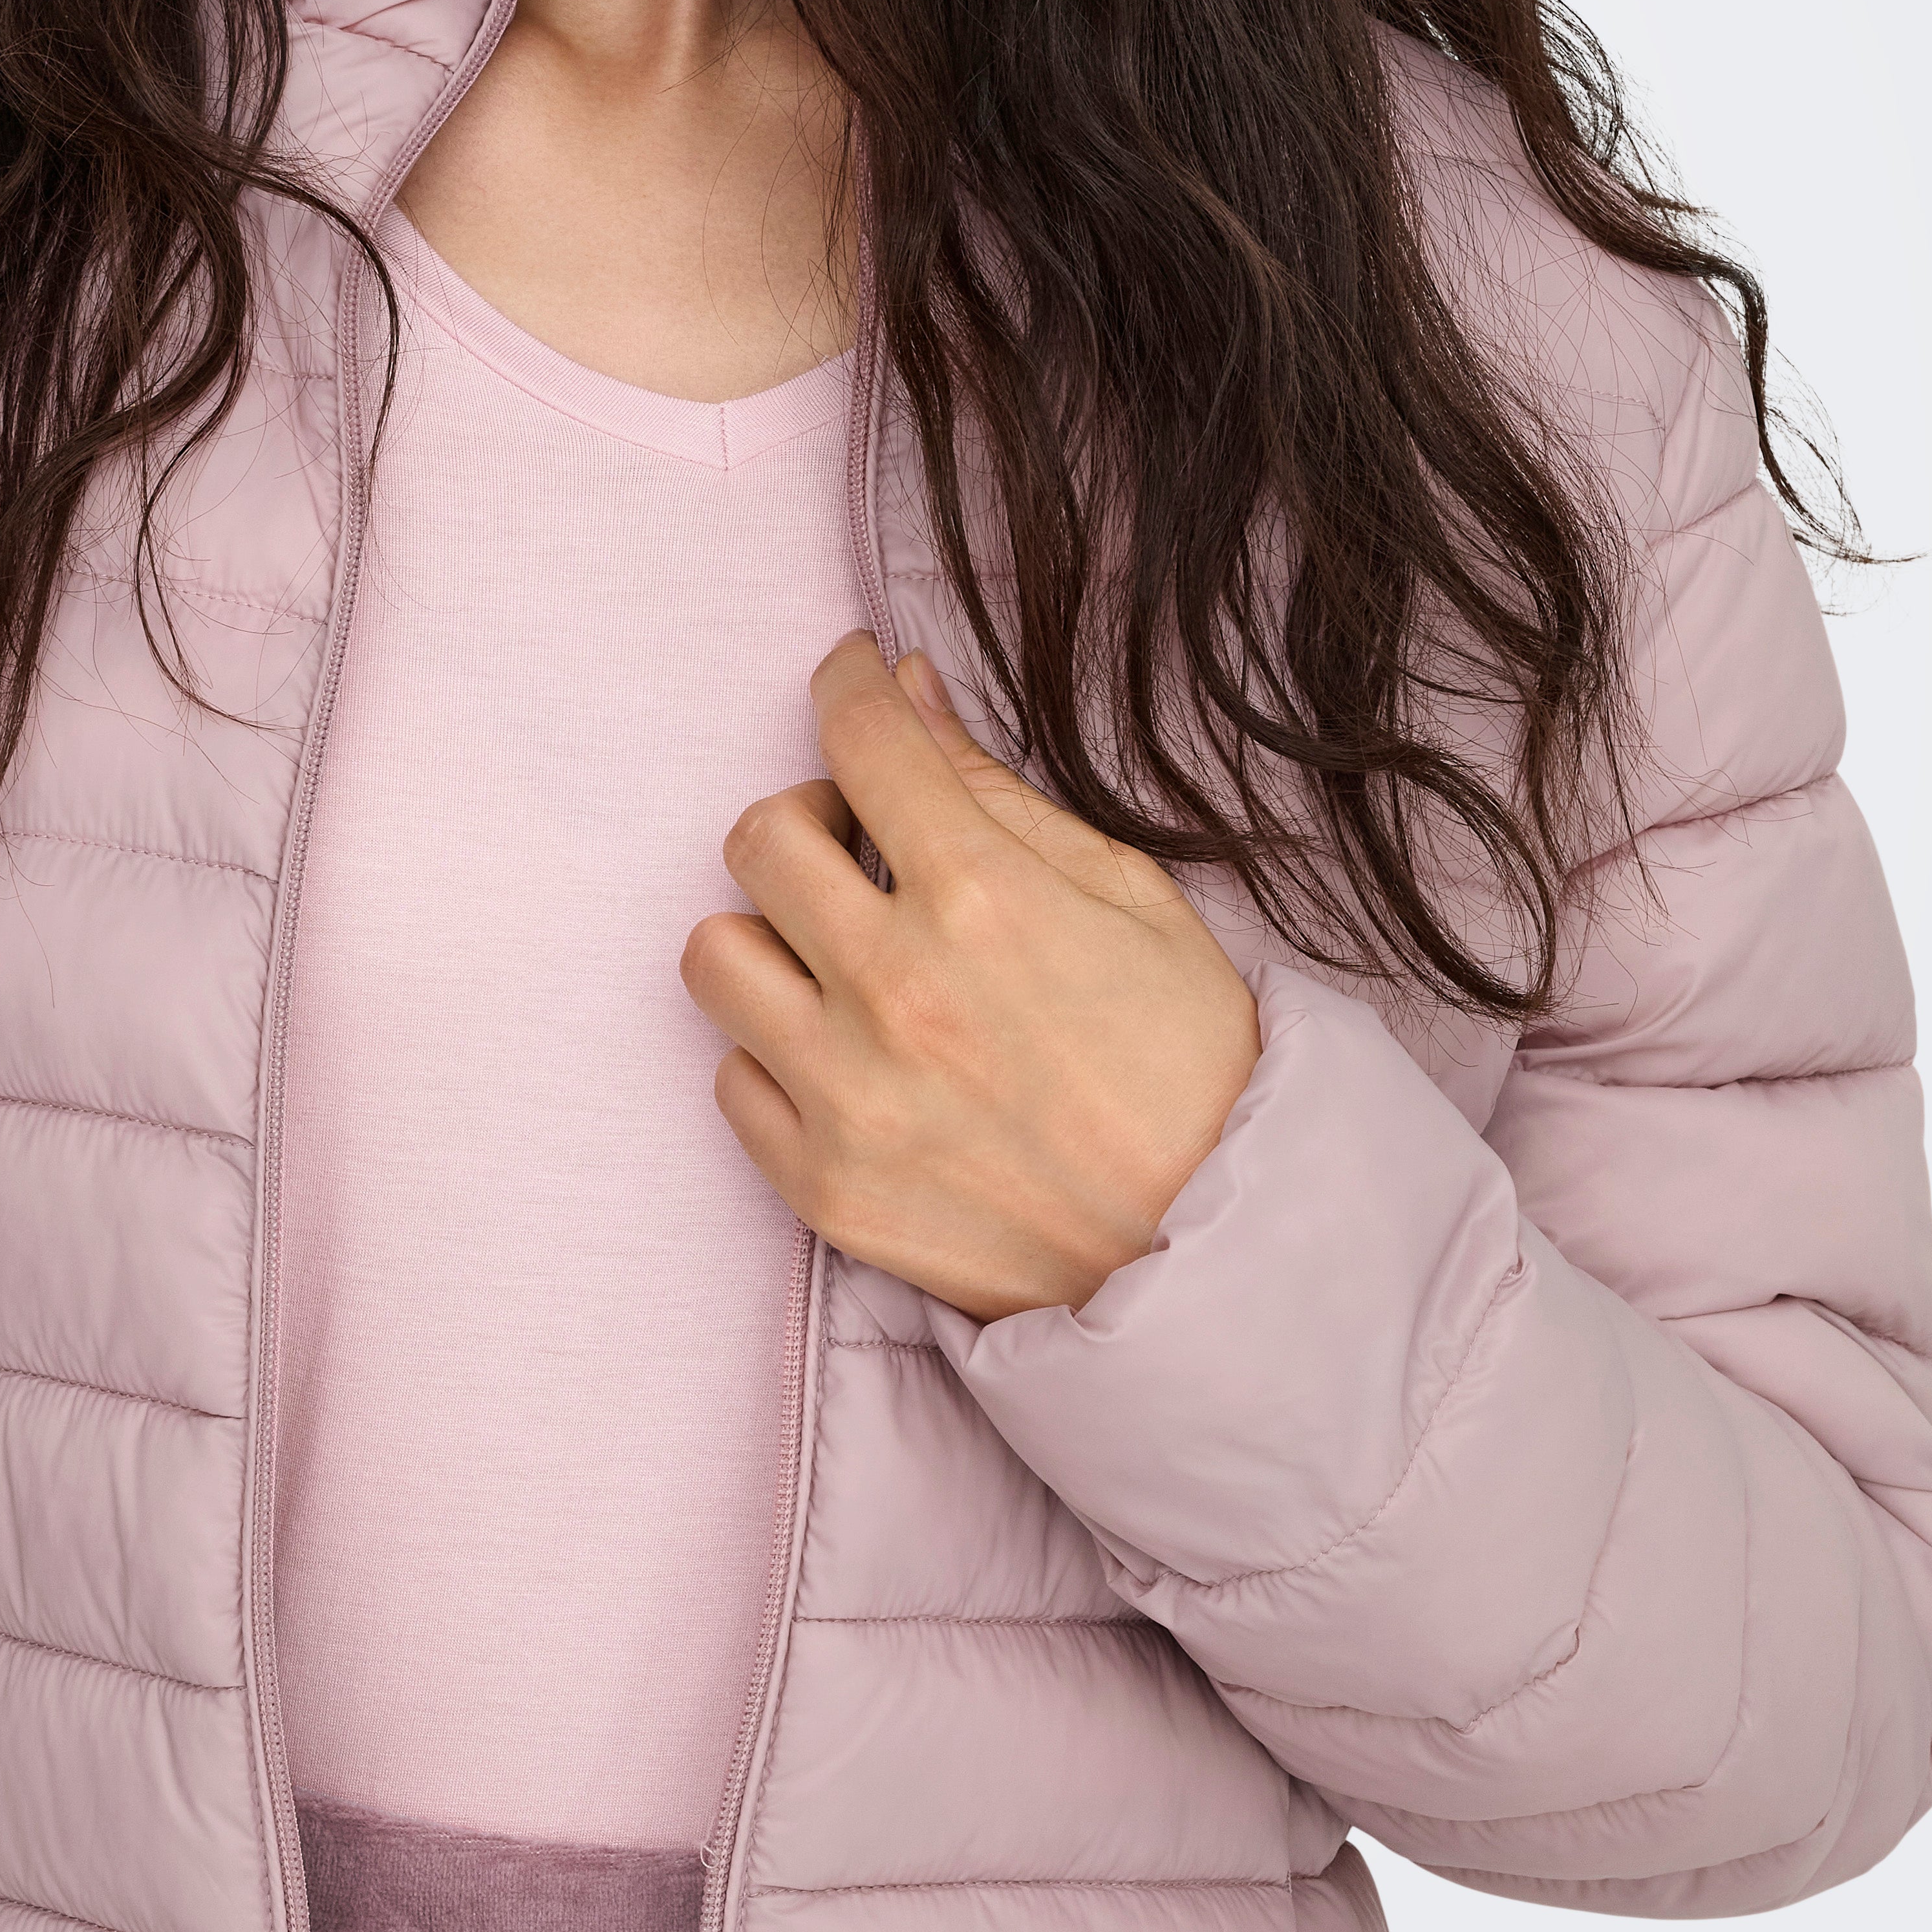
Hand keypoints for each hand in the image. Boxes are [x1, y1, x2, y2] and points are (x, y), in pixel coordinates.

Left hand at [680, 637, 1263, 1318]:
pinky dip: (776, 1055)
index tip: (853, 678)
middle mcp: (895, 989)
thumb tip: (902, 692)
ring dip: (770, 936)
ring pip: (715, 953)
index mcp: (982, 898)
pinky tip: (849, 1057)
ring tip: (841, 958)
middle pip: (760, 836)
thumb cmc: (1191, 1065)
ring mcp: (847, 1096)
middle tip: (864, 842)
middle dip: (810, 816)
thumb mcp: (1129, 899)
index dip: (848, 682)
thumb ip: (996, 792)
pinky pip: (731, 1079)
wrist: (1216, 1253)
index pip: (861, 739)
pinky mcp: (823, 1188)